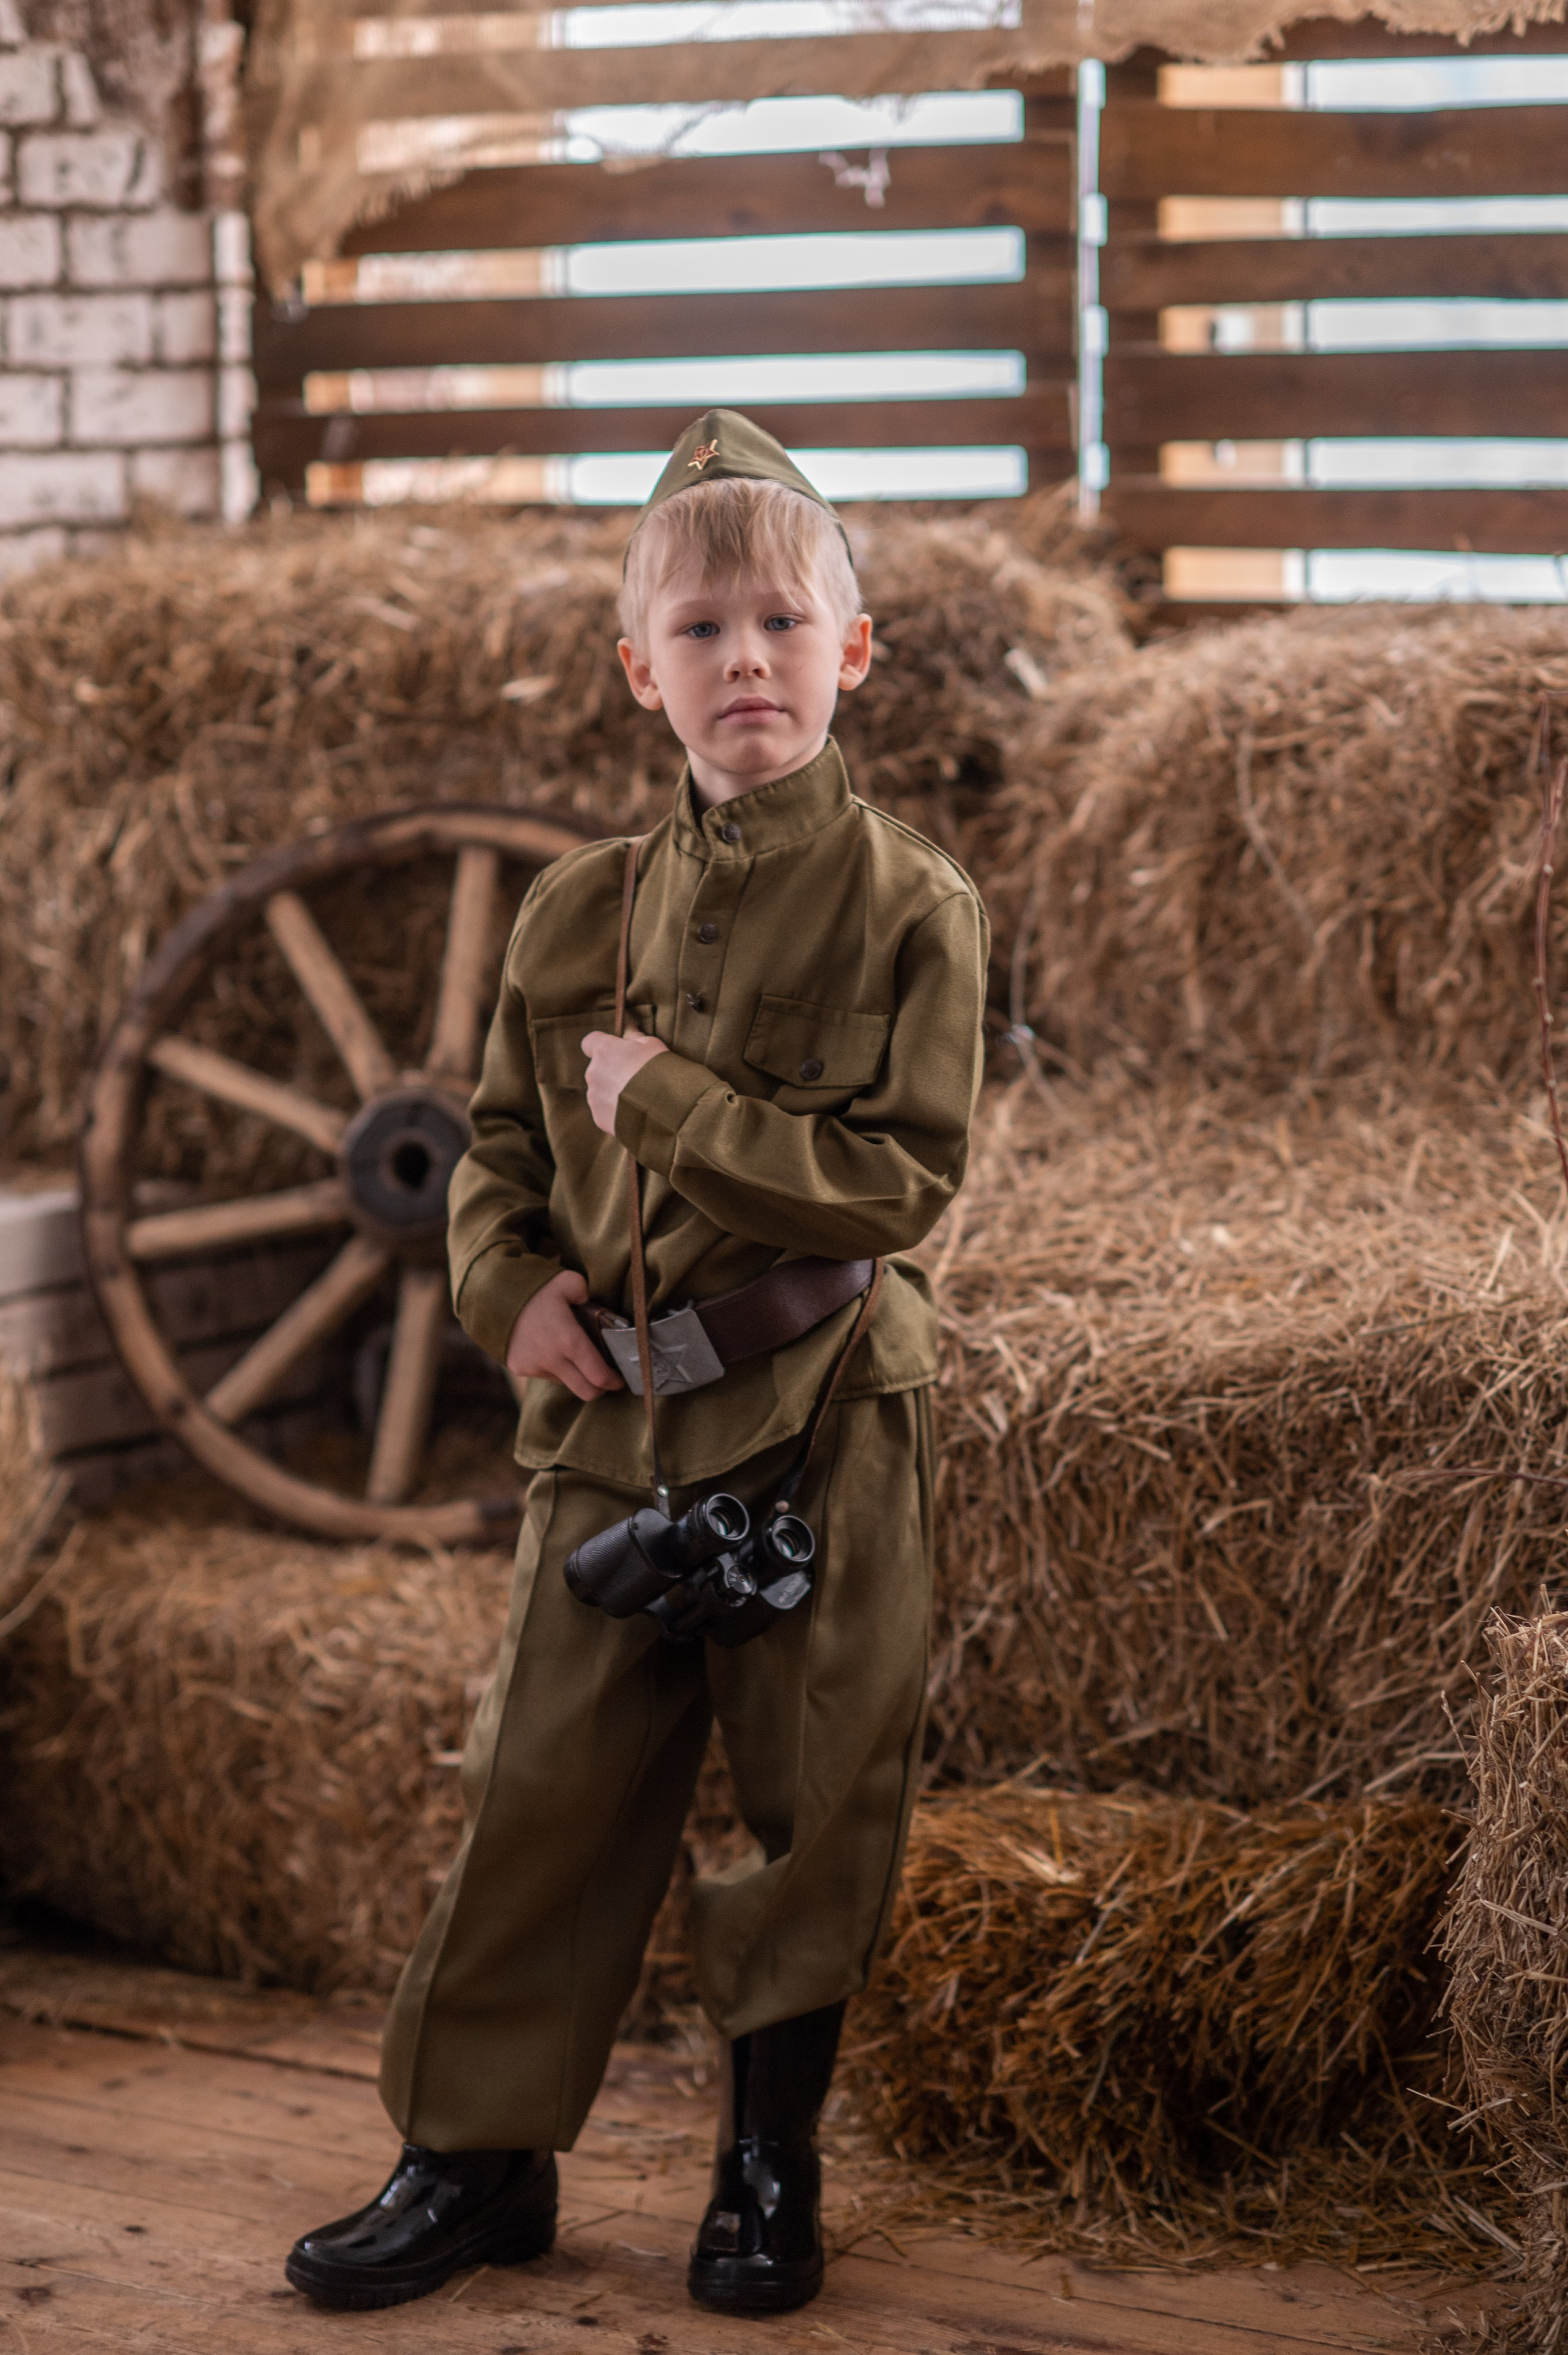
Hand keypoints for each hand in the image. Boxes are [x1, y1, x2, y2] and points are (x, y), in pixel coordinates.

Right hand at [505, 1269, 622, 1401]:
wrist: (491, 1295)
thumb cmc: (534, 1287)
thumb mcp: (567, 1281)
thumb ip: (586, 1292)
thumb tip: (589, 1302)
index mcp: (569, 1340)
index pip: (599, 1376)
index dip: (614, 1381)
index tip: (620, 1378)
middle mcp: (552, 1359)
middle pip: (585, 1391)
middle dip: (599, 1388)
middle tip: (605, 1377)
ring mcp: (533, 1366)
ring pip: (564, 1381)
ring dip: (573, 1373)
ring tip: (571, 1353)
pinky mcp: (519, 1367)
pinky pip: (543, 1374)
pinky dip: (552, 1367)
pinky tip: (548, 1348)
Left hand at [582, 1029, 666, 1135]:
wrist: (664, 1108)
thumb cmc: (659, 1070)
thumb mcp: (652, 1045)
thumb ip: (635, 1037)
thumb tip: (629, 1030)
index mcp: (604, 1050)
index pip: (589, 1042)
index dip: (601, 1046)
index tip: (615, 1051)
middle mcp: (593, 1072)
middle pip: (597, 1069)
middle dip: (611, 1072)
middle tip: (634, 1079)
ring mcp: (594, 1096)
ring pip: (600, 1091)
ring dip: (613, 1093)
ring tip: (637, 1100)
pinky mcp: (599, 1117)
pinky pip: (605, 1111)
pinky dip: (616, 1112)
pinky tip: (634, 1112)